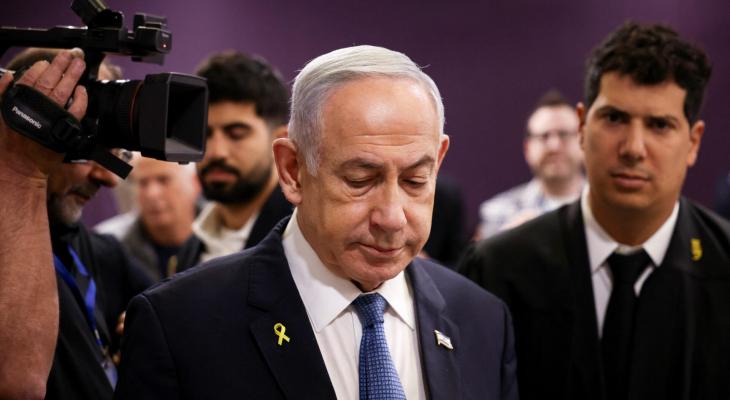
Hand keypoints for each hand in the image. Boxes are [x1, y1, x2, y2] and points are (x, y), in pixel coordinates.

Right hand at [0, 49, 87, 181]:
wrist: (19, 167)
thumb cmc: (8, 142)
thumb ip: (2, 94)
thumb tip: (9, 75)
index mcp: (16, 103)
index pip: (29, 79)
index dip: (40, 68)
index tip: (46, 61)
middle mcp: (34, 109)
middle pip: (50, 81)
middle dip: (60, 65)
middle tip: (70, 55)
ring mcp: (51, 118)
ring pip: (64, 92)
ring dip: (72, 76)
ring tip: (79, 64)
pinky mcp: (64, 129)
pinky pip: (76, 110)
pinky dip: (81, 99)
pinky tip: (83, 90)